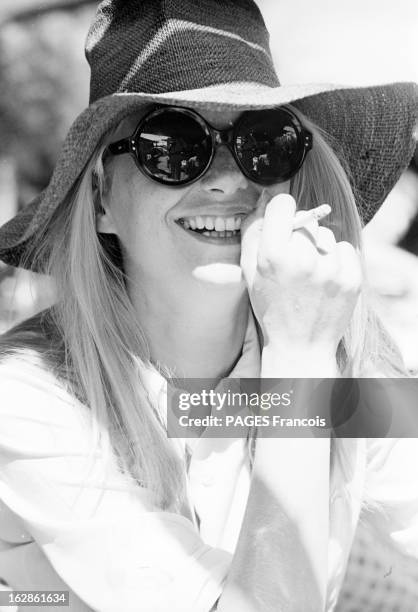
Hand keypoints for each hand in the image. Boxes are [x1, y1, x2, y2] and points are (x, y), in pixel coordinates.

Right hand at [240, 193, 361, 357]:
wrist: (300, 346)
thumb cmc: (271, 307)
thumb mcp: (250, 272)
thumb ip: (253, 232)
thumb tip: (265, 198)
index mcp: (274, 256)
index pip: (283, 204)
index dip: (280, 212)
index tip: (281, 223)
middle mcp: (304, 259)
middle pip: (306, 220)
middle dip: (299, 234)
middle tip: (294, 259)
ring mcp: (331, 269)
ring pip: (326, 235)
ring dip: (318, 248)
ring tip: (310, 274)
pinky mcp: (352, 278)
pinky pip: (345, 248)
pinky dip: (337, 260)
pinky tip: (325, 280)